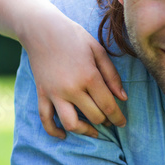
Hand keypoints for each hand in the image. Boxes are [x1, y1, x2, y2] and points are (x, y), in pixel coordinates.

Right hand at [23, 10, 126, 138]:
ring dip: (85, 131)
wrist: (41, 29)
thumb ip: (112, 75)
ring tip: (94, 131)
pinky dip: (54, 131)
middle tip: (111, 121)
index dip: (118, 117)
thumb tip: (123, 98)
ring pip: (71, 124)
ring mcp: (54, 93)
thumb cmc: (74, 37)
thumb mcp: (99, 50)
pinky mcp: (42, 94)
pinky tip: (64, 135)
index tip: (123, 123)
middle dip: (106, 122)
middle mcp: (72, 89)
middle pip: (94, 116)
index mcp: (89, 77)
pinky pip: (46, 119)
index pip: (108, 106)